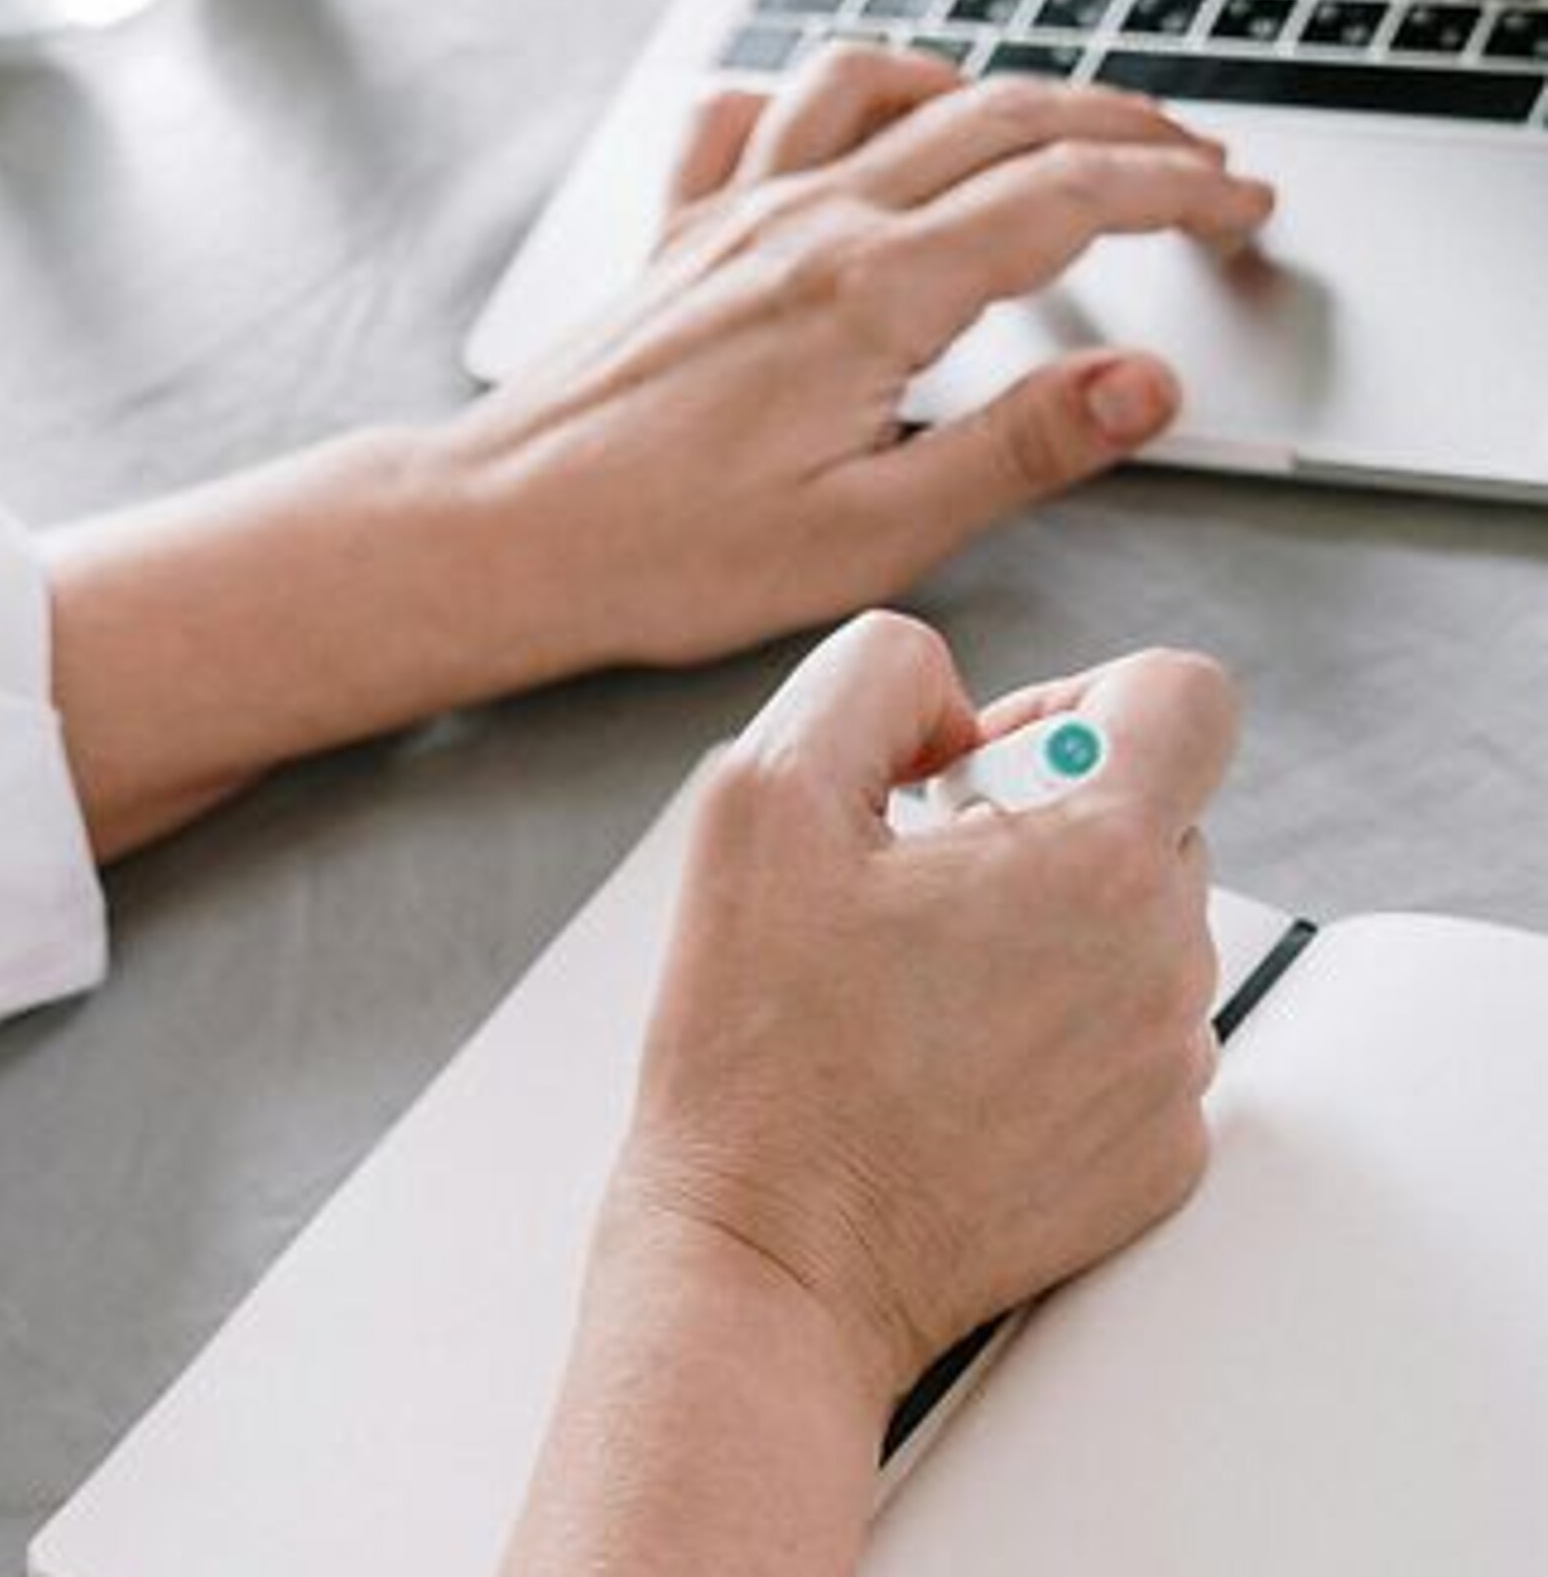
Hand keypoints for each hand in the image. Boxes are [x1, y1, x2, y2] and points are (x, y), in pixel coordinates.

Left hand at [431, 49, 1276, 673]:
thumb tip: (1145, 383)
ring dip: (985, 84)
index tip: (1244, 204)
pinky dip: (823, 93)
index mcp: (872, 293)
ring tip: (1049, 122)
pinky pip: (752, 113)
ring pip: (882, 86)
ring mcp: (733, 215)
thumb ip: (1019, 448)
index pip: (1068, 197)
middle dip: (1122, 129)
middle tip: (1199, 165)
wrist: (501, 534)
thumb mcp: (872, 535)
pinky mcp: (677, 237)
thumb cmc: (663, 552)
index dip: (1177, 190)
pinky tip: (847, 122)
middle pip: (1000, 119)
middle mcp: (805, 223)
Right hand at [616, 611, 1236, 1398]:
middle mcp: (1165, 964)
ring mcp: (1170, 1073)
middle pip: (1151, 814)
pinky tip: (946, 1068)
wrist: (770, 1261)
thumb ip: (873, 678)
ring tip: (916, 991)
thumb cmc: (757, 1053)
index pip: (1183, 695)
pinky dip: (1055, 1034)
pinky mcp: (1157, 1161)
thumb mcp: (758, 797)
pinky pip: (1133, 1042)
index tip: (982, 768)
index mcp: (1097, 861)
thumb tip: (950, 696)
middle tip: (912, 893)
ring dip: (1047, 930)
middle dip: (1039, 824)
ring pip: (1141, 931)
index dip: (1073, 700)